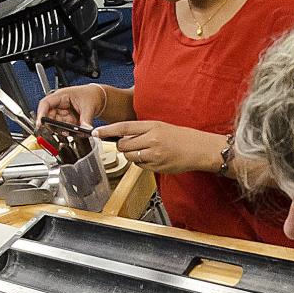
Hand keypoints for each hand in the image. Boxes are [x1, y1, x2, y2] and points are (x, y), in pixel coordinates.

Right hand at [36, 84, 104, 127]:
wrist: (98, 98)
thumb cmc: (91, 95)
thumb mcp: (88, 108)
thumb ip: (85, 121)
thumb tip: (85, 130)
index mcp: (61, 95)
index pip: (46, 104)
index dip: (41, 114)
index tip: (40, 124)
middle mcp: (59, 104)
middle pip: (48, 116)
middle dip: (52, 125)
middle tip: (61, 130)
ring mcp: (62, 112)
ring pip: (54, 124)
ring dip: (60, 129)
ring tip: (69, 131)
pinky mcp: (66, 119)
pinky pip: (62, 127)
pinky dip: (66, 131)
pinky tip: (72, 131)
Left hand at [93, 120, 218, 174]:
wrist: (198, 149)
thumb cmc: (180, 137)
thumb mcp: (160, 127)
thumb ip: (142, 131)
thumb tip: (123, 136)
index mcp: (152, 126)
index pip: (124, 127)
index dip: (108, 131)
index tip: (96, 133)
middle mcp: (151, 139)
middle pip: (123, 145)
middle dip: (123, 146)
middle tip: (132, 145)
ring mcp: (154, 154)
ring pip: (130, 157)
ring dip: (132, 155)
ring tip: (146, 151)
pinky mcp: (156, 166)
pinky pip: (140, 166)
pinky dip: (142, 163)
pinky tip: (153, 159)